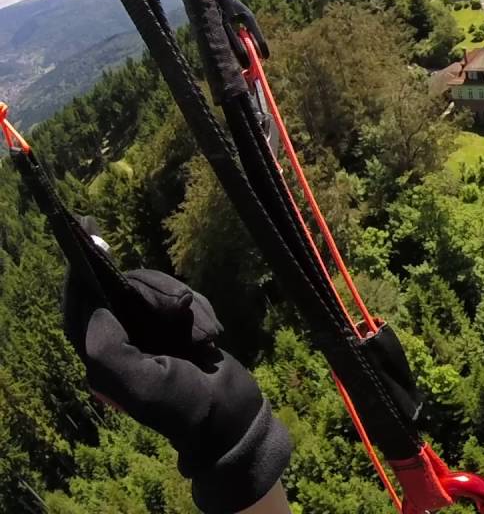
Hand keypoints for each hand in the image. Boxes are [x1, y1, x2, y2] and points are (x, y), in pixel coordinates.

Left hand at [64, 268, 291, 512]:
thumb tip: (97, 307)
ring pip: (156, 291)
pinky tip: (212, 335)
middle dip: (156, 292)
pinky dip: (200, 309)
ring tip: (207, 333)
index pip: (81, 305)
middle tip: (184, 306)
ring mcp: (150, 333)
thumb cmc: (186, 405)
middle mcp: (121, 341)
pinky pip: (182, 298)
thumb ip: (108, 347)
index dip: (81, 272)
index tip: (89, 234)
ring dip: (186, 304)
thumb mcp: (142, 384)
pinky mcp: (177, 328)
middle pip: (124, 290)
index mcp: (102, 358)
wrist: (233, 417)